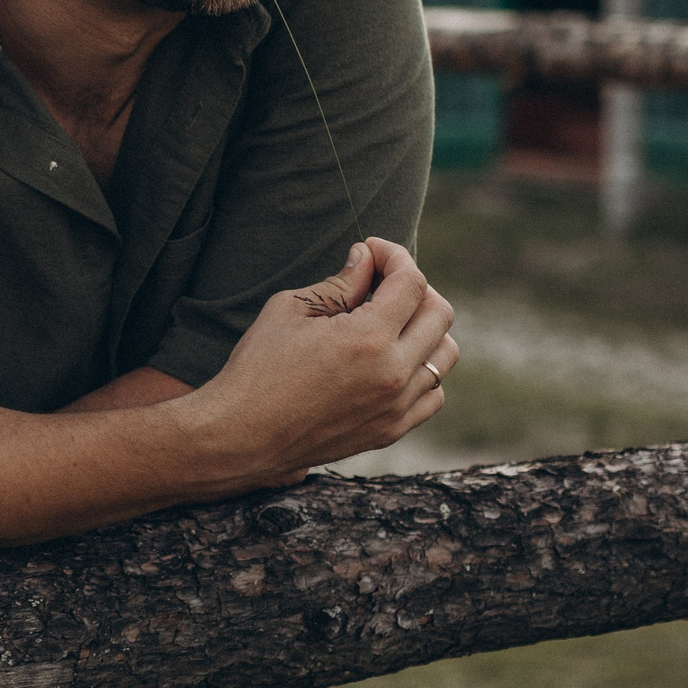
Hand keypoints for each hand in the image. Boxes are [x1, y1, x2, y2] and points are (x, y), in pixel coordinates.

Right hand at [190, 237, 457, 486]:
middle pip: (440, 313)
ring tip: (390, 321)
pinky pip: (433, 393)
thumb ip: (339, 283)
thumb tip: (367, 259)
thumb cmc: (258, 368)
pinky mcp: (391, 430)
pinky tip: (391, 360)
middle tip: (382, 282)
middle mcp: (393, 374)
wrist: (243, 436)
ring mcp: (396, 407)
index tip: (372, 251)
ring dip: (425, 328)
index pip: (412, 282)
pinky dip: (422, 370)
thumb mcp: (290, 310)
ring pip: (444, 354)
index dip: (395, 256)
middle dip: (415, 286)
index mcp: (367, 338)